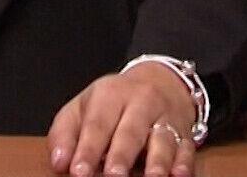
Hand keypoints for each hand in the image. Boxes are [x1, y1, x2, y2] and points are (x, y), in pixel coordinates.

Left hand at [48, 63, 197, 176]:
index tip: (78, 172)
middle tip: (113, 176)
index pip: (98, 123)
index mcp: (111, 95)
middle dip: (122, 155)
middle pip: (131, 130)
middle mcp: (141, 103)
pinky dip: (185, 162)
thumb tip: (59, 162)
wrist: (160, 80)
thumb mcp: (84, 107)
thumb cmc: (113, 103)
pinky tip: (180, 174)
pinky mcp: (184, 134)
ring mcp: (165, 118)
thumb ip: (65, 133)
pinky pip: (187, 148)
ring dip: (158, 161)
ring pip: (163, 139)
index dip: (88, 149)